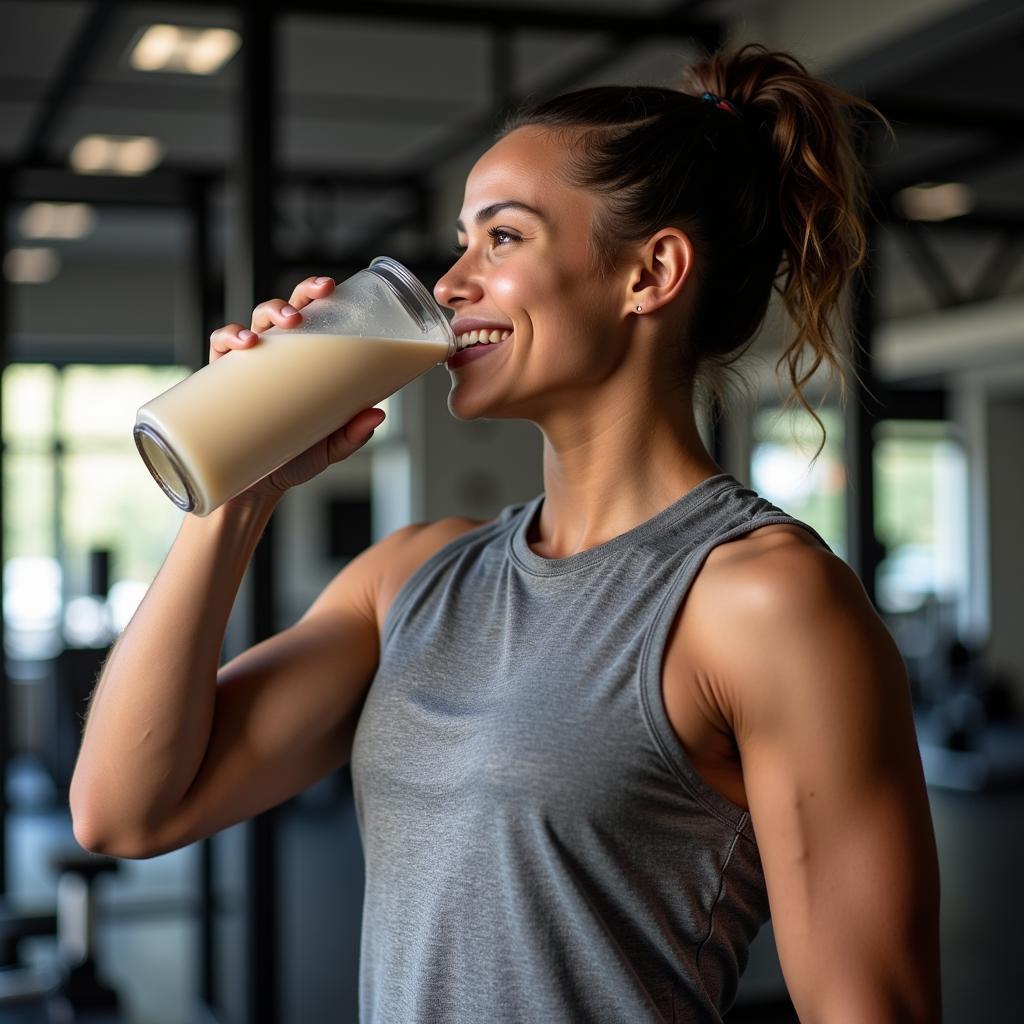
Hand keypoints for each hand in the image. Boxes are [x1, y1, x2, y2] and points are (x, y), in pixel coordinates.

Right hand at [207, 275, 385, 504]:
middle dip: (295, 298)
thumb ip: (352, 434)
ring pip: (252, 322)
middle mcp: (274, 356)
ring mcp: (246, 366)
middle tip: (310, 305)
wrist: (254, 488)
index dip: (316, 294)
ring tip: (279, 327)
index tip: (331, 286)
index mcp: (301, 360)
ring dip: (265, 314)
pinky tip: (241, 343)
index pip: (309, 315)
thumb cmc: (294, 458)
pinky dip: (227, 337)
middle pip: (281, 310)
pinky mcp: (220, 381)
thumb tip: (377, 414)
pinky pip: (218, 346)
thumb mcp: (330, 447)